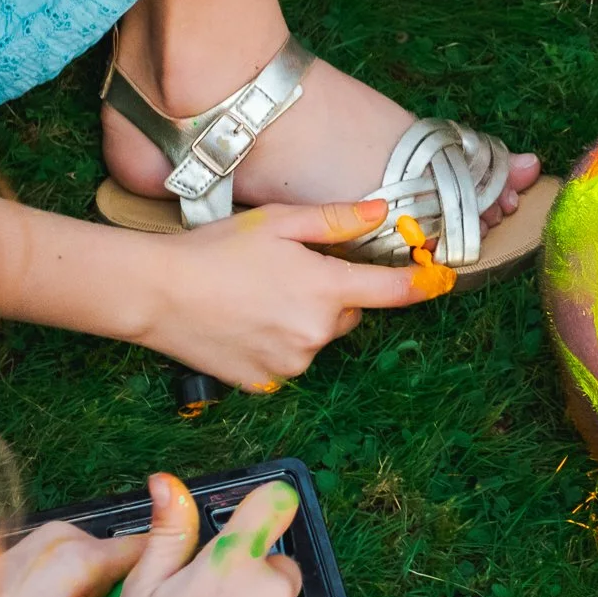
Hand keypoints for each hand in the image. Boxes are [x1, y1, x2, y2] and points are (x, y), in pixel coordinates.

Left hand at [0, 520, 143, 596]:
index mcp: (79, 557)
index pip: (153, 550)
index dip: (158, 582)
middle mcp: (65, 534)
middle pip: (125, 559)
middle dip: (119, 596)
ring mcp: (44, 537)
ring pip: (100, 563)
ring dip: (95, 595)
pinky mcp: (30, 546)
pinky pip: (74, 562)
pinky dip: (72, 590)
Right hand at [145, 201, 454, 389]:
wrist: (154, 294)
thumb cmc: (214, 250)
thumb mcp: (279, 222)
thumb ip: (337, 220)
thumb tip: (383, 213)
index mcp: (326, 290)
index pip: (394, 290)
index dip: (423, 284)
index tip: (443, 281)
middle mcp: (316, 334)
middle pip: (349, 313)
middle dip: (334, 294)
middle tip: (291, 273)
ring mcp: (290, 363)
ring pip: (318, 338)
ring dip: (303, 321)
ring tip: (257, 296)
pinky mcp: (264, 382)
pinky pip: (288, 360)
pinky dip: (277, 344)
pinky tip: (245, 322)